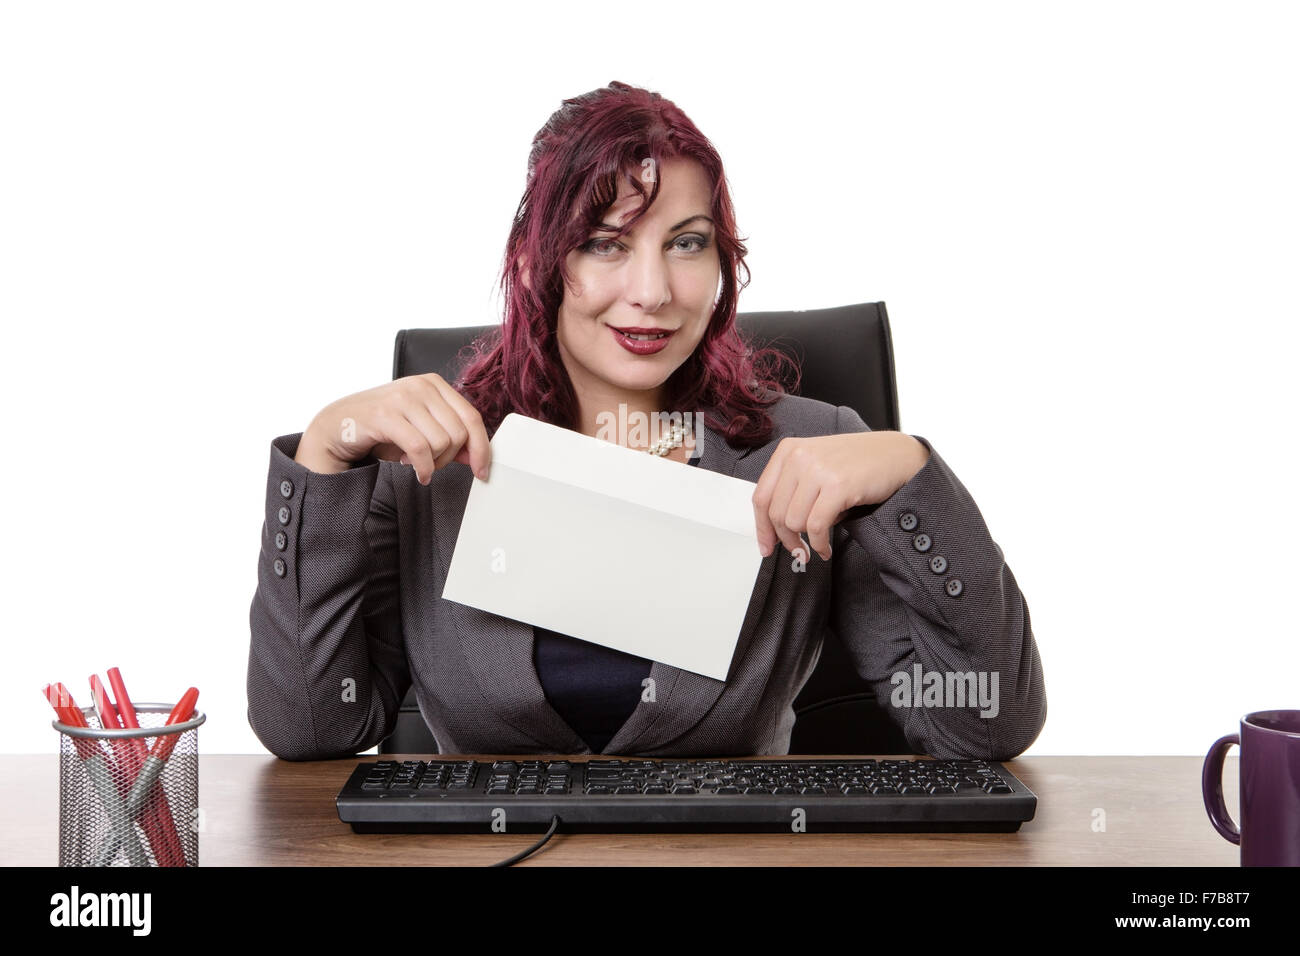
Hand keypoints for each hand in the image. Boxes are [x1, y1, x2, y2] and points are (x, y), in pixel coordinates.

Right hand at [296, 373, 491, 484]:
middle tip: (432, 466)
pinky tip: (415, 471)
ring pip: (442, 442)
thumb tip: (478, 456)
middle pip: (459, 433)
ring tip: (417, 464)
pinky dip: (422, 467)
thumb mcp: (422, 430)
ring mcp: (402, 398)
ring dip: (433, 464)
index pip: (472, 417)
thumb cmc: (381, 428)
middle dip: (450, 459)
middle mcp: (421, 386)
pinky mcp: (385, 415)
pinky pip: (420, 449)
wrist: (337, 425)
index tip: (481, 471)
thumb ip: (451, 439)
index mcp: (434, 384)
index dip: (482, 448)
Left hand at [752, 432, 929, 560]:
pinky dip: (819, 544)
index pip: (761, 496)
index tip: (766, 546)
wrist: (896, 455)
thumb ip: (792, 489)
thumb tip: (774, 530)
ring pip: (793, 522)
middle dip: (785, 540)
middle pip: (775, 513)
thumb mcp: (815, 466)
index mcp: (788, 450)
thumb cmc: (856, 464)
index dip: (762, 527)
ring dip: (804, 542)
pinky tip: (825, 548)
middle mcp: (799, 457)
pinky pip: (817, 526)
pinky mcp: (838, 486)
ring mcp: (818, 470)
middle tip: (798, 550)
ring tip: (817, 545)